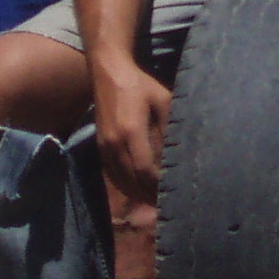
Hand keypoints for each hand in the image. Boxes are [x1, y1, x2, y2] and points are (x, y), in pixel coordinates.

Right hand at [89, 56, 172, 203]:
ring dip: (137, 194)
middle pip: (132, 179)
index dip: (157, 185)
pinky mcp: (100, 146)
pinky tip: (137, 190)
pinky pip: (112, 174)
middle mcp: (115, 143)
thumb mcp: (162, 100)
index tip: (171, 192)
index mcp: (131, 131)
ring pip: (121, 180)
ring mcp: (105, 146)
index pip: (145, 169)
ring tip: (154, 202)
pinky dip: (125, 186)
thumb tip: (178, 152)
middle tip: (166, 205)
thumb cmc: (140, 86)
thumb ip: (169, 126)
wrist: (109, 73)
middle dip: (149, 194)